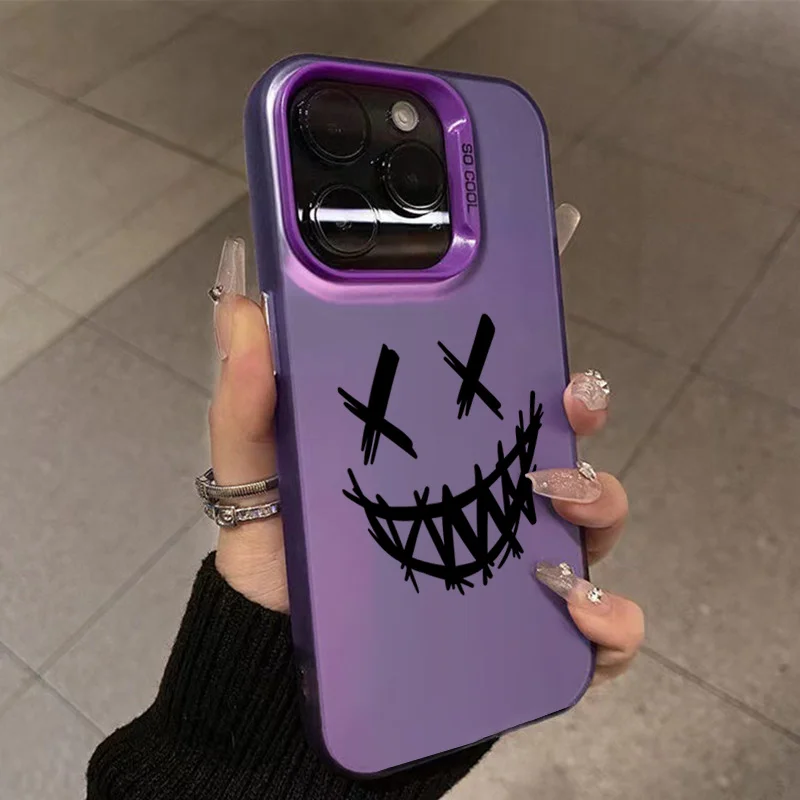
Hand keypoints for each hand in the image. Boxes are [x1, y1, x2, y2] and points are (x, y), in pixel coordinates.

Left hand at [207, 209, 641, 683]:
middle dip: (584, 437)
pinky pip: (599, 632)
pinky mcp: (527, 642)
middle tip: (566, 432)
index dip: (545, 384)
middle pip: (565, 460)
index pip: (510, 410)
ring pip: (594, 531)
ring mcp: (513, 573)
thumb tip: (242, 311)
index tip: (554, 375)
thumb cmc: (280, 561)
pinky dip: (612, 620)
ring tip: (563, 519)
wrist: (279, 663)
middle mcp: (487, 506)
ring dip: (601, 510)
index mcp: (441, 460)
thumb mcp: (259, 475)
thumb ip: (250, 401)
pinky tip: (581, 612)